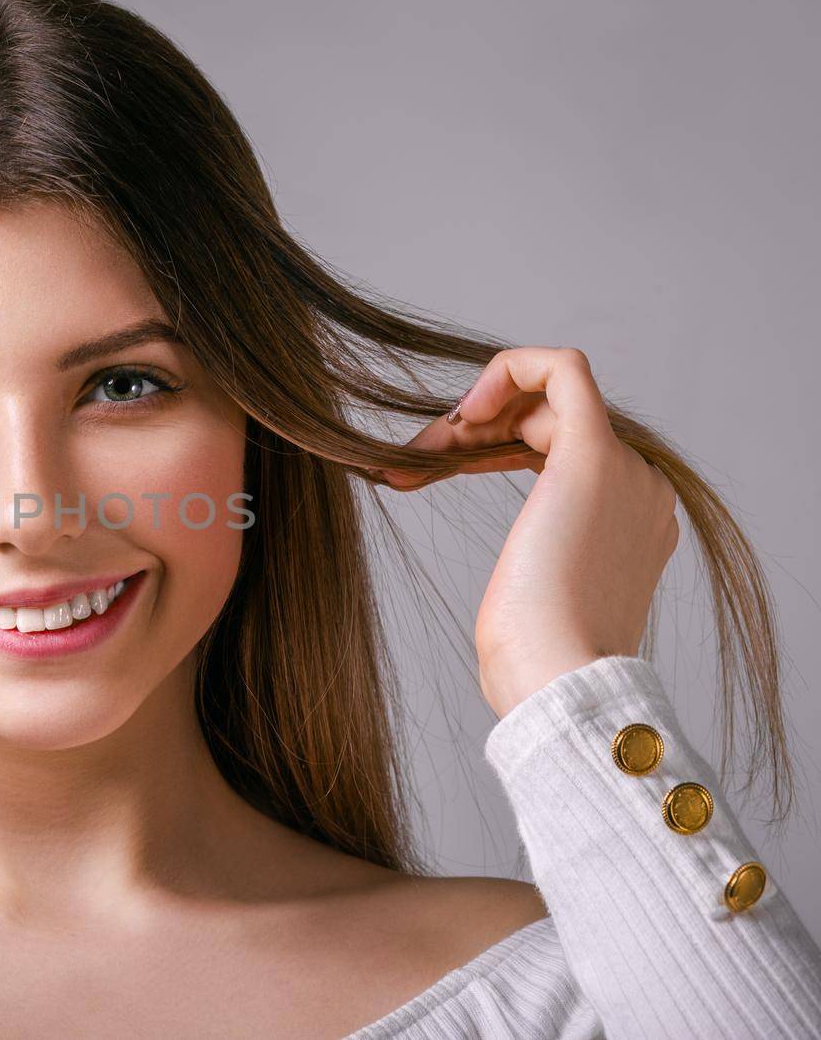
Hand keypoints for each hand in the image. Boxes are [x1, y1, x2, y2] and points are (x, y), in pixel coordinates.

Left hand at [370, 347, 679, 716]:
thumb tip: (524, 574)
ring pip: (542, 402)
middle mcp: (639, 490)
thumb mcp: (533, 608)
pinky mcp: (593, 455)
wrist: (558, 679)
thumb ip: (541, 575)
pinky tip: (461, 410)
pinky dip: (509, 369)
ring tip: (416, 456)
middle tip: (409, 464)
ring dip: (470, 417)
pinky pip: (561, 370)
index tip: (430, 471)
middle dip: (468, 433)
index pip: (557, 454)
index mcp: (630, 526)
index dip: (487, 448)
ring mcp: (624, 471)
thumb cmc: (533, 666)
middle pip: (545, 426)